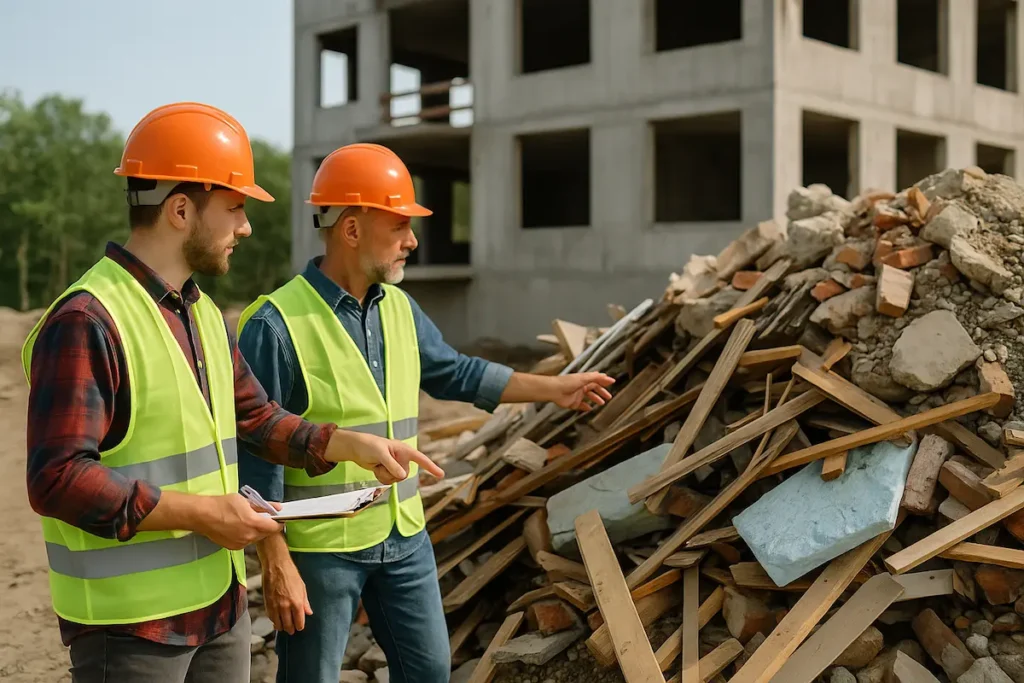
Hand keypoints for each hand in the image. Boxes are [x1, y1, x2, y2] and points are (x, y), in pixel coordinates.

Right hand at [193, 494, 283, 550]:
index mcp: (254, 523)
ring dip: (256, 531)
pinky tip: (239, 528)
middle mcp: (249, 536)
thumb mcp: (245, 501)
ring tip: (247, 521)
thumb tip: (278, 508)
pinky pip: (246, 542)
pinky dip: (246, 535)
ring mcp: (241, 544)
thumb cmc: (223, 504)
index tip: (279, 518)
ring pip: (256, 538)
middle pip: (265, 533)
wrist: (203, 515)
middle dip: (266, 526)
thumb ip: (263, 506)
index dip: (278, 522)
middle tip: (262, 517)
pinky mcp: (233, 548)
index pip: (274, 527)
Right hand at [262, 549, 311, 634]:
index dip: (299, 626)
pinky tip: (276, 620)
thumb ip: (305, 602)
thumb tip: (309, 613)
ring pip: (278, 624)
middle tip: (292, 629)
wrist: (276, 566)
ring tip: (284, 626)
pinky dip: (274, 620)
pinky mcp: (267, 604)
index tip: (299, 627)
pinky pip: (270, 617)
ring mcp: (275, 606)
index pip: (299, 622)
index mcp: (297, 603)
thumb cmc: (291, 575)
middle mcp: (285, 607)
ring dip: (282, 626)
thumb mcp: (302, 587)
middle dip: (291, 629)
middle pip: (288, 625)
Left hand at [325, 430, 444, 485]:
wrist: (357, 449)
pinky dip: (382, 478)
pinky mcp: (389, 472)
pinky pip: (390, 482)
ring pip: (397, 480)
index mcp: (404, 450)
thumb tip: (403, 476)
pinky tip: (376, 469)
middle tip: (381, 463)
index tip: (441, 475)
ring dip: (385, 476)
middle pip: (404, 475)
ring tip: (377, 465)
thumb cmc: (369, 446)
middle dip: (391, 473)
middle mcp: (402, 459)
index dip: (431, 467)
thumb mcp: (380, 454)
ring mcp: (396, 466)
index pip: (421, 459)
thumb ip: (392, 465)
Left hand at [548, 372, 614, 410]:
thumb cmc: (567, 382)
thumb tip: (607, 376)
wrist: (554, 390)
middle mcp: (581, 387)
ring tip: (602, 403)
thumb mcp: (583, 378)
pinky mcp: (573, 403)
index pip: (596, 380)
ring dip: (595, 400)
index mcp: (584, 380)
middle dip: (601, 392)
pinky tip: (590, 408)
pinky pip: (581, 406)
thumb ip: (595, 378)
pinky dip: (586, 407)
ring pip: (588, 398)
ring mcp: (577, 395)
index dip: (604, 382)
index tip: (612, 382)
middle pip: (594, 389)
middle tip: (609, 396)